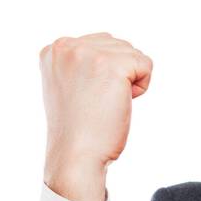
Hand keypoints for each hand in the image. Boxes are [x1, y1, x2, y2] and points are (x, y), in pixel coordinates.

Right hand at [39, 32, 152, 200]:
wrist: (76, 155)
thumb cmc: (77, 129)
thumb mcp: (68, 84)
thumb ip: (81, 62)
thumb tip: (112, 45)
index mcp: (54, 50)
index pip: (99, 44)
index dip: (104, 75)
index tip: (87, 98)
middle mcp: (67, 46)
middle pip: (118, 46)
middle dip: (118, 75)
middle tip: (98, 103)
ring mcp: (88, 53)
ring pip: (133, 54)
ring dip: (129, 81)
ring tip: (107, 103)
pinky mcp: (112, 65)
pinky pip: (146, 65)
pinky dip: (142, 87)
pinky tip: (122, 102)